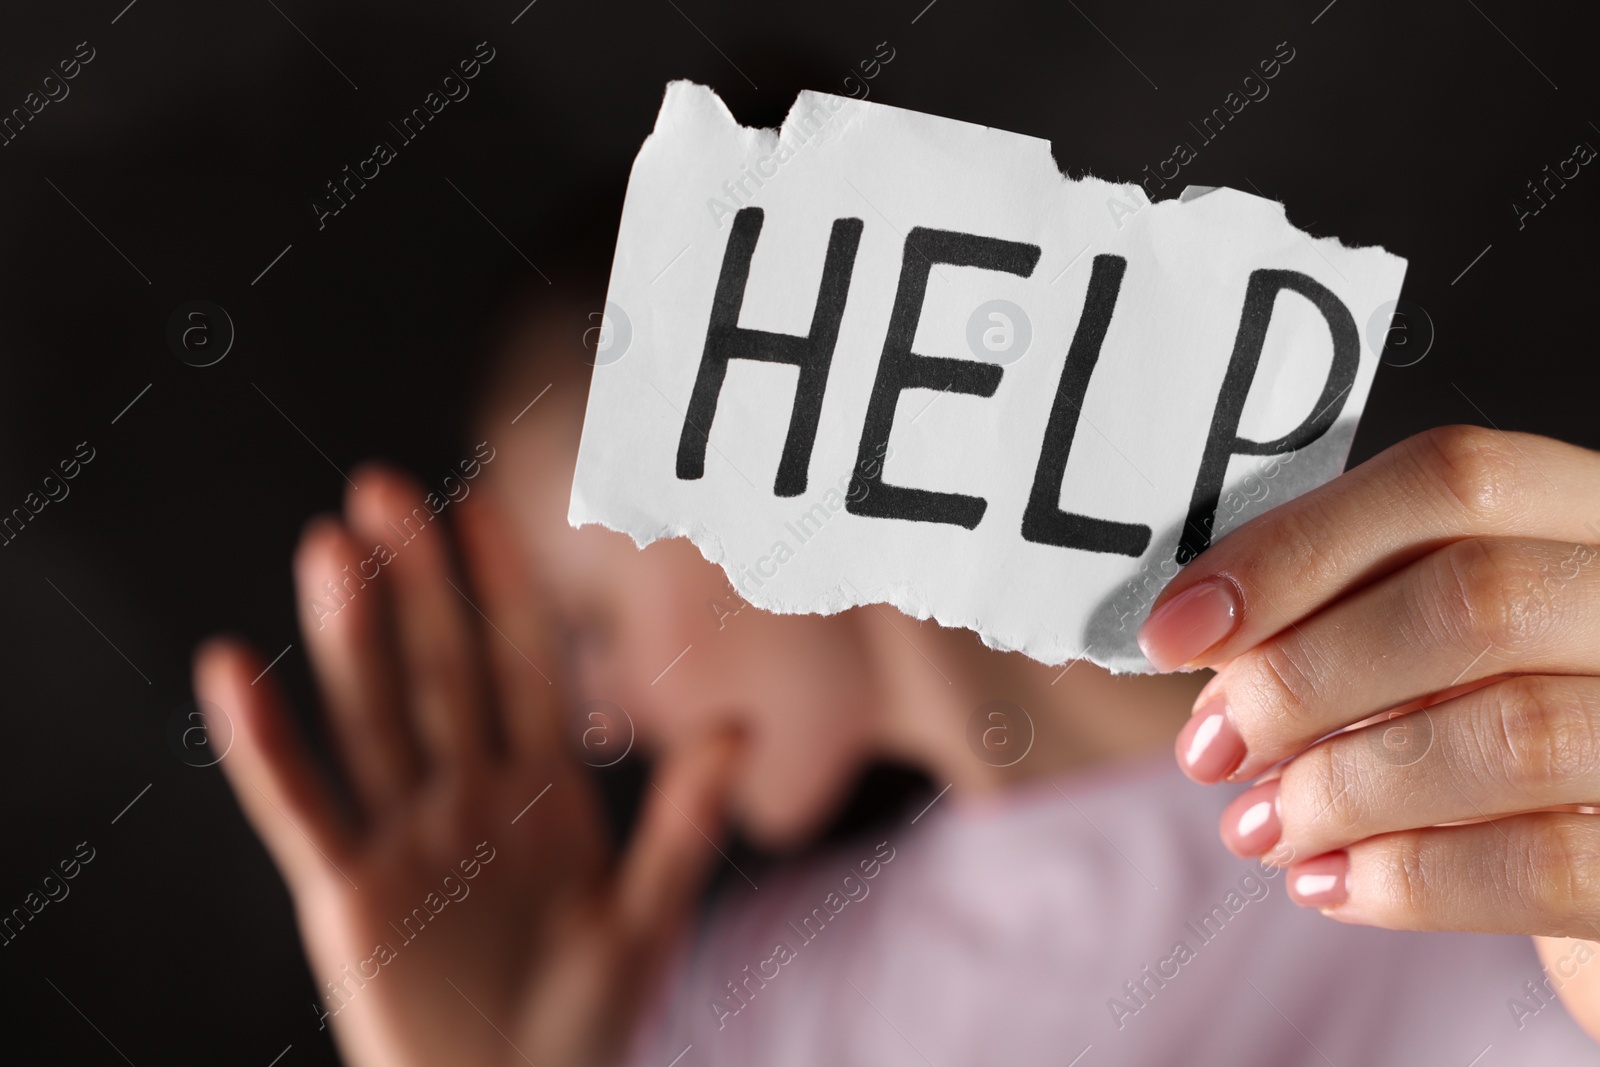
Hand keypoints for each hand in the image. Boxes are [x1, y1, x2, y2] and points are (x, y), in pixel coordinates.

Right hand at [195, 466, 739, 1066]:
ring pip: (372, 719)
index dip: (501, 591)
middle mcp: (466, 797)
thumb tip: (741, 726)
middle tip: (383, 490)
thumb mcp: (648, 917)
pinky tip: (233, 670)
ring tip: (328, 547)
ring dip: (348, 638)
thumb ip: (684, 822)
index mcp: (540, 792)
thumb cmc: (585, 1024)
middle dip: (414, 584)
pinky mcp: (346, 893)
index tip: (478, 508)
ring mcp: (404, 837)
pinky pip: (300, 807)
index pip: (520, 669)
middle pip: (437, 671)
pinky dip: (264, 745)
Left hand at [1138, 425, 1599, 1039]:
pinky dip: (1407, 881)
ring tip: (1258, 826)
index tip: (1176, 627)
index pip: (1452, 480)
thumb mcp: (1438, 653)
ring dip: (1340, 789)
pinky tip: (1327, 883)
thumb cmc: (1503, 741)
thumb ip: (1348, 618)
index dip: (1294, 547)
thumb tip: (1200, 635)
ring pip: (1509, 734)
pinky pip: (1544, 867)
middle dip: (1303, 677)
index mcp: (1594, 517)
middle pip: (1474, 598)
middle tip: (1210, 745)